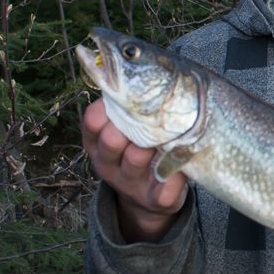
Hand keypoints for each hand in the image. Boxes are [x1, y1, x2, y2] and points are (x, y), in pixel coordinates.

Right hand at [82, 98, 187, 241]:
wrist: (148, 199)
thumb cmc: (140, 149)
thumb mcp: (125, 131)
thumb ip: (130, 108)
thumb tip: (148, 73)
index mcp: (98, 143)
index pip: (92, 120)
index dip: (109, 107)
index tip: (130, 99)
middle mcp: (108, 164)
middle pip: (111, 140)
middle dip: (130, 125)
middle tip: (149, 117)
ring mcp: (130, 184)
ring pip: (136, 158)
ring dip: (153, 144)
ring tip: (167, 137)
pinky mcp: (154, 200)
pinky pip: (163, 190)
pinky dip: (174, 178)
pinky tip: (181, 169)